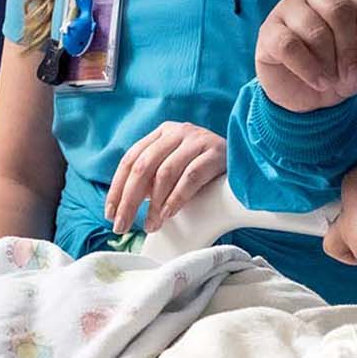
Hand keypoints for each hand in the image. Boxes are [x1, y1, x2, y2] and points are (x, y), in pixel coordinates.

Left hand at [104, 121, 224, 234]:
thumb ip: (151, 181)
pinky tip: (169, 214)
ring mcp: (197, 139)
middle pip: (143, 166)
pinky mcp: (215, 151)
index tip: (110, 214)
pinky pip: (190, 177)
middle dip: (129, 200)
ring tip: (152, 225)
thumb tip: (123, 208)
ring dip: (155, 205)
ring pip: (165, 173)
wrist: (246, 160)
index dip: (117, 188)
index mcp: (162, 133)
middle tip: (122, 226)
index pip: (130, 159)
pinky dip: (177, 198)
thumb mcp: (173, 170)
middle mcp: (177, 131)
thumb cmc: (203, 169)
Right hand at [255, 0, 356, 112]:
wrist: (312, 93)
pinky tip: (319, 81)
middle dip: (352, 54)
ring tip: (334, 81)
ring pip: (315, 31)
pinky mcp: (268, 32)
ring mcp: (286, 8)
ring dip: (331, 64)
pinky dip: (309, 69)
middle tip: (352, 79)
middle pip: (340, 13)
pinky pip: (290, 46)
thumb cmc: (347, 61)